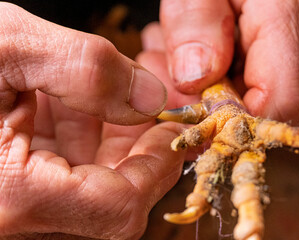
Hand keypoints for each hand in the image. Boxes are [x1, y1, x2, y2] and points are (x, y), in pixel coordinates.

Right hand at [0, 3, 184, 238]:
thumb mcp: (3, 45)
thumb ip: (84, 69)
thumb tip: (149, 97)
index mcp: (11, 198)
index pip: (120, 208)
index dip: (158, 166)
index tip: (173, 127)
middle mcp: (11, 218)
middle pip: (110, 202)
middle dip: (141, 149)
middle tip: (155, 105)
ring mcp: (9, 208)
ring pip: (89, 187)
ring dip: (113, 140)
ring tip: (120, 94)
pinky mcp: (7, 191)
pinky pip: (62, 175)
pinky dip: (82, 139)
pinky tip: (79, 104)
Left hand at [140, 0, 298, 125]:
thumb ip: (195, 23)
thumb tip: (195, 81)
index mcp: (296, 17)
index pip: (276, 108)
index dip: (229, 119)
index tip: (192, 102)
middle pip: (270, 113)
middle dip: (217, 103)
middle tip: (179, 69)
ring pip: (273, 107)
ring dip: (227, 94)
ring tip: (200, 55)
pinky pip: (280, 95)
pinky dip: (245, 87)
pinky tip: (225, 59)